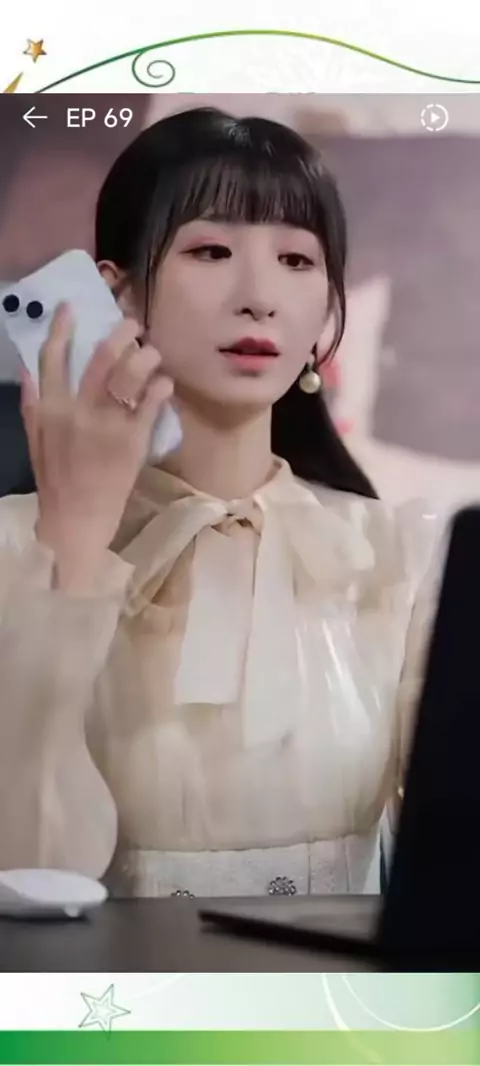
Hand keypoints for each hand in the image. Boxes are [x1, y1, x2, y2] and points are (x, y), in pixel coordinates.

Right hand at [21, 303, 172, 591]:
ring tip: (153, 354)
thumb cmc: (56, 483)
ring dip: (146, 357)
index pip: (52, 358)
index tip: (73, 307)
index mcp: (50, 410)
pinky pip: (150, 405)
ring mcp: (108, 425)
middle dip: (122, 334)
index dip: (62, 328)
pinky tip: (164, 383)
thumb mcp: (36, 443)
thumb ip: (32, 406)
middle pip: (102, 359)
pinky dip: (160, 389)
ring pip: (131, 376)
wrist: (76, 522)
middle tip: (133, 324)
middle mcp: (78, 411)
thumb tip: (28, 371)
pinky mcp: (133, 441)